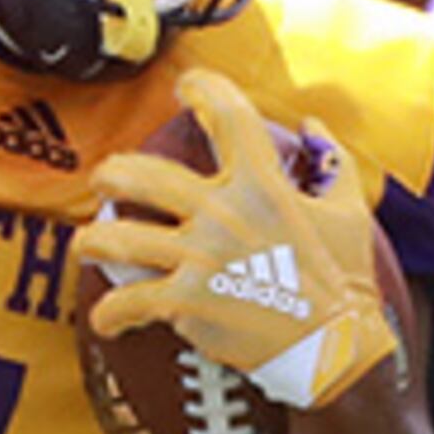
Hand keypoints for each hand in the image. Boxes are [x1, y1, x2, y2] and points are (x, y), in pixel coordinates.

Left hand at [79, 69, 403, 410]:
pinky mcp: (187, 302)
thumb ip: (333, 162)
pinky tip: (107, 320)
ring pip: (119, 238)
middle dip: (112, 173)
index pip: (228, 113)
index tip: (185, 86)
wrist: (334, 347)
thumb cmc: (343, 281)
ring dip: (92, 240)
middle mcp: (224, 213)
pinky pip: (129, 301)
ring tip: (85, 245)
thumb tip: (315, 126)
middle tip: (104, 179)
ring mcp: (201, 258)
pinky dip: (111, 313)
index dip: (201, 88)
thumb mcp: (349, 213)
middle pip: (144, 175)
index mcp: (263, 184)